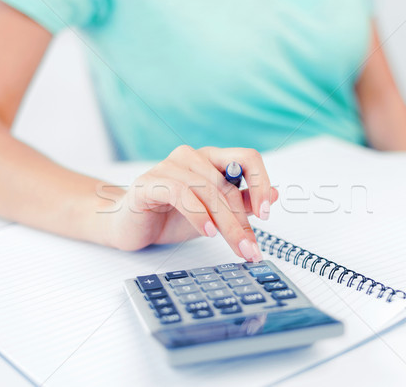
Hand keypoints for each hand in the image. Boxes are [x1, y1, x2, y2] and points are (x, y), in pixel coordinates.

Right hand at [104, 145, 277, 261]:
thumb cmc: (171, 217)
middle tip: (251, 249)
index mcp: (211, 159)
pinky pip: (181, 193)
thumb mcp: (215, 214)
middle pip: (229, 184)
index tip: (267, 213)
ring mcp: (169, 167)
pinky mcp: (150, 183)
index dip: (262, 182)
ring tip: (235, 247)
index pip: (247, 158)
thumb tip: (276, 194)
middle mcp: (192, 157)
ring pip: (208, 191)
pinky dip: (198, 214)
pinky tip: (207, 232)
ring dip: (226, 224)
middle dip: (243, 221)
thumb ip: (243, 203)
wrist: (130, 227)